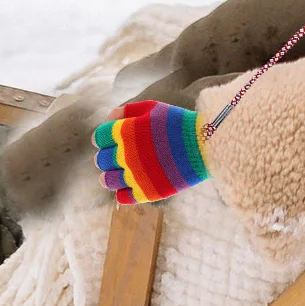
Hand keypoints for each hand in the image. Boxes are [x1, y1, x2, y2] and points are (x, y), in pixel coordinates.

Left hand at [94, 100, 210, 203]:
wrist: (206, 146)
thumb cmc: (180, 124)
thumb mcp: (154, 108)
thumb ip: (128, 110)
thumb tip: (109, 118)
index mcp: (125, 132)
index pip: (99, 137)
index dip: (102, 138)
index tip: (108, 140)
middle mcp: (126, 155)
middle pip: (101, 159)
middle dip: (106, 157)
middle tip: (115, 157)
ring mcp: (135, 176)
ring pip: (108, 180)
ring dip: (109, 176)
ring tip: (117, 174)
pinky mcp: (146, 192)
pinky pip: (122, 197)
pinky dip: (122, 192)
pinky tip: (131, 185)